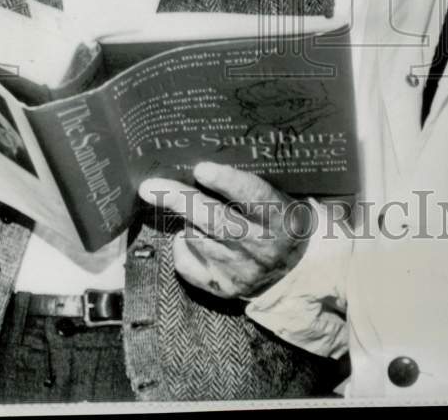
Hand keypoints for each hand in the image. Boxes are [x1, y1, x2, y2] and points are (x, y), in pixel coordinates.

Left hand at [139, 162, 314, 299]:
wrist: (295, 268)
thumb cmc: (281, 218)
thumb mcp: (281, 197)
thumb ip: (254, 184)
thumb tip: (209, 161)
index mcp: (281, 217)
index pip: (254, 197)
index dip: (227, 182)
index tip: (201, 168)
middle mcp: (262, 246)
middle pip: (216, 221)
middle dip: (182, 201)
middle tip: (152, 186)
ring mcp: (242, 271)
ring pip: (199, 240)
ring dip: (186, 220)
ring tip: (187, 207)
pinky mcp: (224, 288)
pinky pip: (189, 265)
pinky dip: (182, 246)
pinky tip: (188, 235)